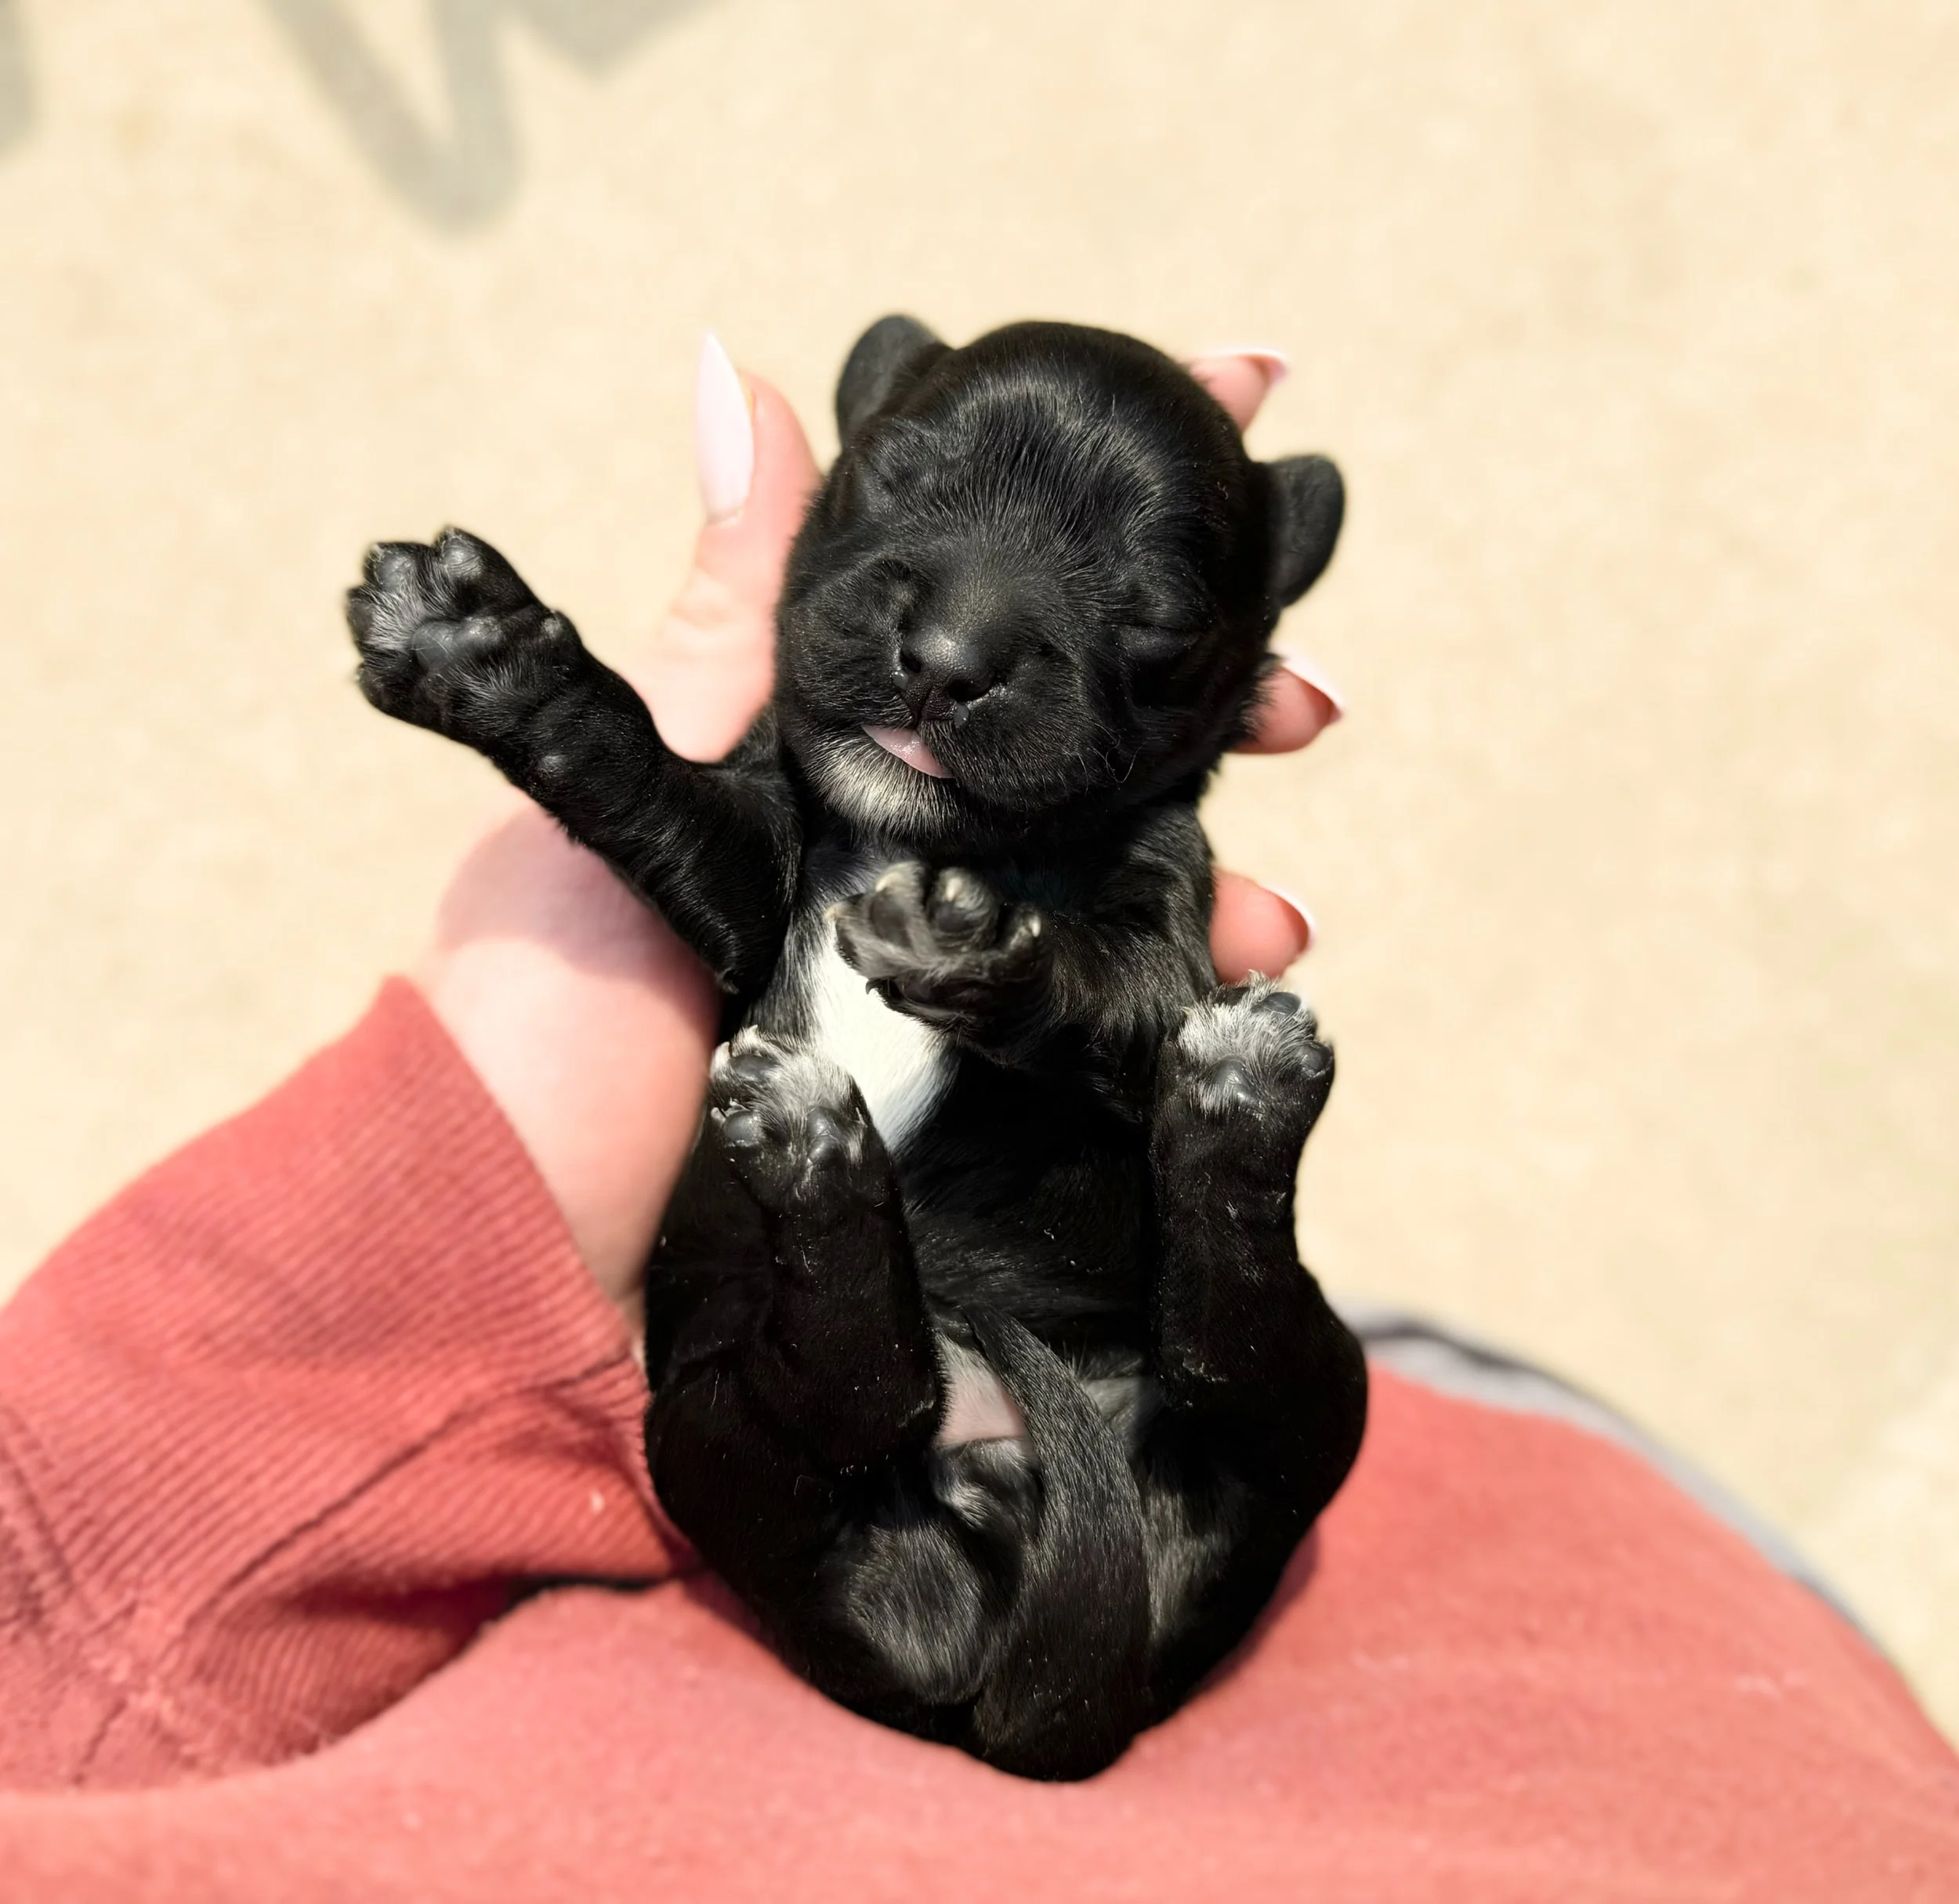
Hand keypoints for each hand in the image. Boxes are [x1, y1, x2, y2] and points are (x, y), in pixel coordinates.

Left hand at [413, 339, 1345, 1325]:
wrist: (525, 1242)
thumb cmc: (544, 1004)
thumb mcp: (636, 775)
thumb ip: (724, 611)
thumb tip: (738, 364)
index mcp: (813, 752)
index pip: (982, 618)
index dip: (1099, 540)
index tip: (1227, 420)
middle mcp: (888, 840)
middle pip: (1078, 740)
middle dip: (1204, 688)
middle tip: (1305, 683)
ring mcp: (931, 956)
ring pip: (1111, 867)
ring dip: (1219, 839)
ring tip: (1294, 839)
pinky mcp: (961, 1075)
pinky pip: (1094, 1009)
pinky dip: (1181, 979)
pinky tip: (1254, 963)